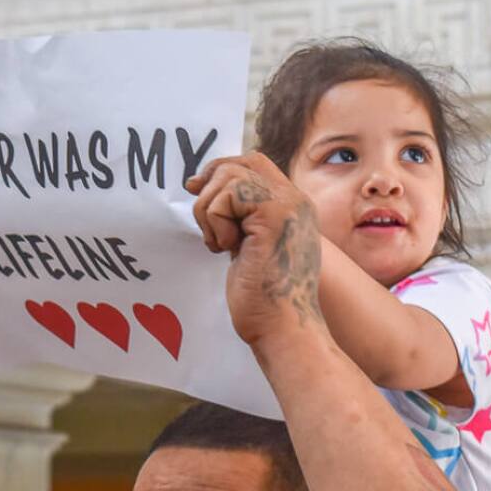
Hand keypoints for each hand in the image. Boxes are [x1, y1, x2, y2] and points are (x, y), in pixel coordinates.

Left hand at [185, 153, 325, 346]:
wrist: (282, 327)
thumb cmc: (264, 298)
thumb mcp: (251, 245)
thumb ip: (239, 216)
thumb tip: (200, 184)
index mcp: (292, 206)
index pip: (254, 162)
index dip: (221, 169)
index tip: (196, 188)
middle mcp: (295, 200)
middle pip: (239, 164)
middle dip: (210, 189)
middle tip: (208, 226)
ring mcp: (287, 206)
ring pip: (227, 178)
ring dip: (210, 213)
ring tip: (222, 245)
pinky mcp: (272, 217)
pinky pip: (224, 198)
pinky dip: (214, 224)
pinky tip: (227, 250)